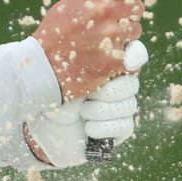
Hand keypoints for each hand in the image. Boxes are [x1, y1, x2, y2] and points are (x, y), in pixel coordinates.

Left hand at [24, 39, 146, 166]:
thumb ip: (82, 64)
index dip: (136, 54)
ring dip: (102, 111)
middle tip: (89, 95)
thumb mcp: (62, 77)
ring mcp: (120, 106)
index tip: (128, 62)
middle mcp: (117, 83)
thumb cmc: (50, 95)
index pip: (134, 51)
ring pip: (129, 105)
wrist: (45, 128)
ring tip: (82, 113)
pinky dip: (104, 128)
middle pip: (132, 83)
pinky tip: (88, 128)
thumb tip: (103, 57)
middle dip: (110, 91)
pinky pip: (125, 125)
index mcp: (105, 64)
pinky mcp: (120, 128)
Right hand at [32, 0, 144, 101]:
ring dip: (125, 39)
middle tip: (112, 27)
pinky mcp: (117, 61)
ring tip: (104, 46)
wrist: (41, 68)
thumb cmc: (52, 37)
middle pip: (137, 9)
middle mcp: (106, 13)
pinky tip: (106, 63)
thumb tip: (118, 0)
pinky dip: (124, 63)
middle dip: (128, 17)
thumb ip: (93, 0)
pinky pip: (134, 59)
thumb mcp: (66, 6)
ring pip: (136, 33)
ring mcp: (113, 37)